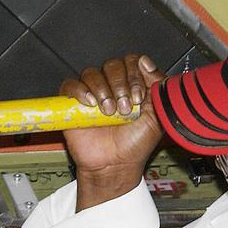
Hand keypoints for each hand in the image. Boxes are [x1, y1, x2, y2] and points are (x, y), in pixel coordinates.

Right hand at [59, 55, 165, 207]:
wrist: (115, 164)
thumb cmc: (135, 144)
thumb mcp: (157, 114)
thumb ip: (157, 86)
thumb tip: (146, 63)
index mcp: (133, 85)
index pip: (132, 62)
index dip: (135, 75)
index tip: (138, 97)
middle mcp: (112, 87)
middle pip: (112, 65)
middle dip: (120, 84)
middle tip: (124, 107)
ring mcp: (92, 94)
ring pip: (92, 73)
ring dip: (102, 90)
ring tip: (109, 112)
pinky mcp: (73, 104)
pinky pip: (70, 85)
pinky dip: (80, 90)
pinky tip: (91, 104)